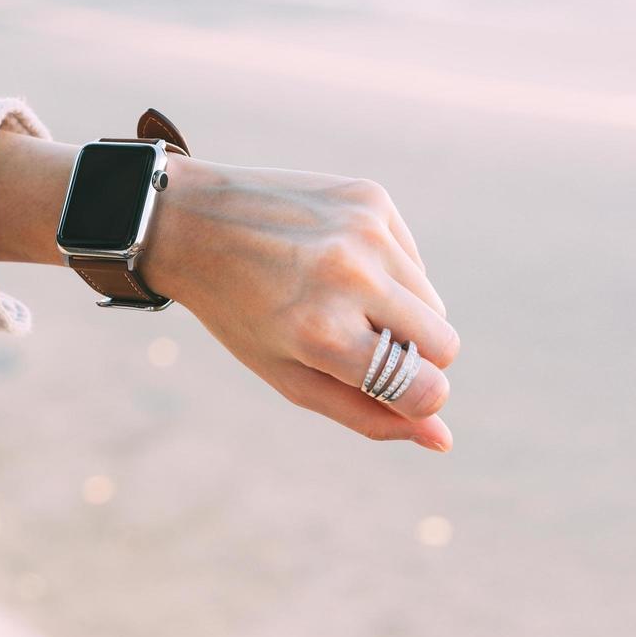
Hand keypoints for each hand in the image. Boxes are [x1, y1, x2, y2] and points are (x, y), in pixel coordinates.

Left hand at [142, 155, 458, 450]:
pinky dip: (387, 271)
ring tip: (338, 300)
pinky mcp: (370, 197)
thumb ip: (366, 416)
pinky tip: (335, 261)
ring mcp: (364, 230)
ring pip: (433, 302)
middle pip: (445, 344)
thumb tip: (443, 440)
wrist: (190, 219)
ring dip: (399, 313)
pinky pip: (412, 259)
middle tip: (359, 345)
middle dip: (416, 358)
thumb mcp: (288, 376)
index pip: (425, 389)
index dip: (418, 401)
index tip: (394, 392)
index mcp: (321, 332)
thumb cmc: (238, 312)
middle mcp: (350, 276)